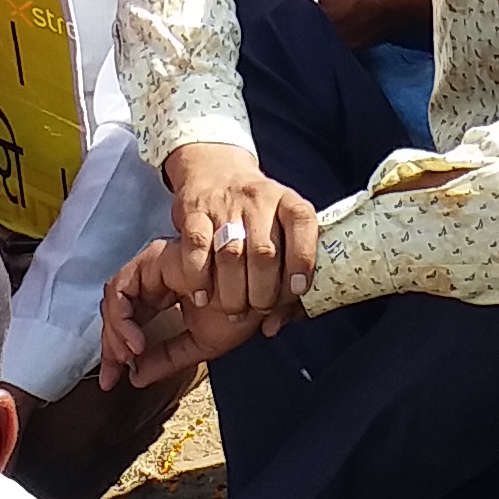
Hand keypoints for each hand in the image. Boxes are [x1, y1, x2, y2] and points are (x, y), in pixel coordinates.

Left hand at [96, 243, 281, 389]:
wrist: (264, 291)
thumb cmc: (242, 311)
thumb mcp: (198, 344)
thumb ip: (167, 358)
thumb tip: (135, 377)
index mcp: (164, 292)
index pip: (128, 320)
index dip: (115, 351)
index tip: (115, 379)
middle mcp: (155, 277)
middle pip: (116, 310)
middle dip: (110, 344)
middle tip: (113, 373)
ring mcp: (153, 266)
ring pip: (114, 299)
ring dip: (115, 332)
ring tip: (130, 356)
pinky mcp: (153, 260)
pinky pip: (121, 289)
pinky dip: (122, 317)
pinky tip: (136, 341)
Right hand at [153, 140, 320, 321]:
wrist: (217, 171)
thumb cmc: (257, 217)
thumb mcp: (279, 232)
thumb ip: (284, 279)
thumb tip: (273, 327)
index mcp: (288, 202)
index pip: (303, 223)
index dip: (303, 259)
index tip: (297, 289)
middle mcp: (260, 199)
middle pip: (264, 251)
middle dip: (263, 292)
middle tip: (258, 309)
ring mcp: (226, 204)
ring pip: (231, 253)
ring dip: (232, 292)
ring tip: (233, 310)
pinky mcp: (195, 210)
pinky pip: (196, 245)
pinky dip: (199, 276)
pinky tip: (202, 296)